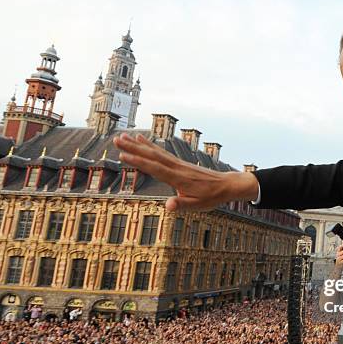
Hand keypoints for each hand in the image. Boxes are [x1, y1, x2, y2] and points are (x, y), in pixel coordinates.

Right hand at [113, 133, 258, 209]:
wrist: (226, 185)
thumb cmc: (211, 197)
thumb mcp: (197, 205)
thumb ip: (181, 205)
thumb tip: (167, 206)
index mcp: (178, 178)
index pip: (154, 168)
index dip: (138, 162)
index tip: (123, 155)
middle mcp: (176, 167)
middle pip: (151, 156)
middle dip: (133, 148)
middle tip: (117, 140)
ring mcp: (177, 163)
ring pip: (155, 152)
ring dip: (138, 144)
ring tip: (123, 136)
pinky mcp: (179, 163)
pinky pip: (161, 153)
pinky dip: (150, 146)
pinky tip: (142, 141)